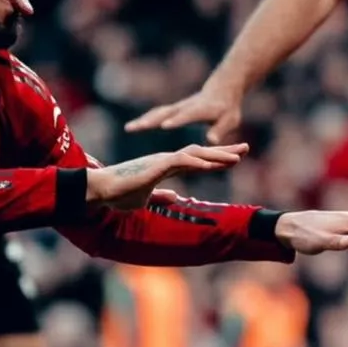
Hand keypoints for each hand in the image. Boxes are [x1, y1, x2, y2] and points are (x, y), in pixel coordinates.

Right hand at [86, 144, 248, 209]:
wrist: (101, 190)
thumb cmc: (119, 194)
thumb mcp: (146, 198)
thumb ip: (162, 195)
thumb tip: (176, 197)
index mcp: (166, 166)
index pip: (197, 160)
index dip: (216, 159)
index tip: (235, 160)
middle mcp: (167, 159)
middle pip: (201, 152)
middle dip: (224, 151)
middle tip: (246, 148)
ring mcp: (162, 160)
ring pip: (196, 154)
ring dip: (217, 155)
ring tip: (237, 157)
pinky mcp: (156, 165)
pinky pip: (182, 161)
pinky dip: (199, 162)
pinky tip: (213, 164)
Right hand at [124, 80, 243, 142]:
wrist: (222, 90)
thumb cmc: (227, 109)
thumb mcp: (229, 120)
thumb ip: (219, 130)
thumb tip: (211, 140)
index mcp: (199, 110)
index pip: (186, 115)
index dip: (176, 120)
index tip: (164, 126)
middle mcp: (185, 107)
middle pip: (166, 113)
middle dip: (152, 120)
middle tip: (136, 127)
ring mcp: (178, 107)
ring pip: (158, 113)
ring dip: (143, 120)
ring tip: (129, 129)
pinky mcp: (174, 109)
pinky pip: (157, 113)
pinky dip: (145, 119)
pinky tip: (134, 127)